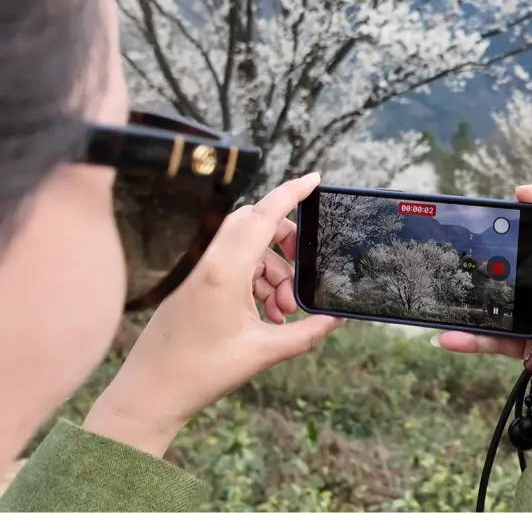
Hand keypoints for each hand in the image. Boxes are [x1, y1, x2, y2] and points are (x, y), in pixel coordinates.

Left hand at [82, 173, 343, 456]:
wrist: (150, 394)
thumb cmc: (200, 372)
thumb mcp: (265, 352)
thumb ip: (308, 332)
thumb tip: (337, 319)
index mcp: (225, 270)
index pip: (264, 215)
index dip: (291, 193)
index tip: (315, 180)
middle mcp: (209, 261)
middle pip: (257, 226)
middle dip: (287, 244)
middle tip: (303, 271)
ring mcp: (197, 270)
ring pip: (248, 249)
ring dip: (273, 272)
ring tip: (284, 311)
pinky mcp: (192, 282)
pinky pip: (233, 265)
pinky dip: (255, 282)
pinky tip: (267, 315)